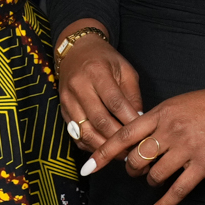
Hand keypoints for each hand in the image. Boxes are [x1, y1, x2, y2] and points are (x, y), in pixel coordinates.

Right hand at [56, 22, 142, 153]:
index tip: (142, 133)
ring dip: (104, 147)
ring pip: (85, 132)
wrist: (76, 51)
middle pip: (99, 120)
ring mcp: (67, 100)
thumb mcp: (124, 69)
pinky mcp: (62, 111)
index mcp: (96, 72)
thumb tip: (140, 121)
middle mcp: (79, 87)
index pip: (114, 102)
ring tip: (120, 154)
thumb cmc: (105, 60)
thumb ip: (132, 95)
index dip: (128, 120)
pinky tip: (104, 149)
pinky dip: (90, 146)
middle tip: (133, 149)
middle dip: (118, 139)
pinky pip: (76, 135)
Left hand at [87, 69, 204, 204]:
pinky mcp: (204, 165)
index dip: (102, 153)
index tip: (87, 168)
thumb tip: (138, 137)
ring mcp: (187, 149)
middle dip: (132, 169)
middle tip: (136, 170)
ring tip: (155, 178)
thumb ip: (159, 119)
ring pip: (154, 175)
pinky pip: (177, 191)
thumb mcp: (180, 103)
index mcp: (162, 113)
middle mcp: (171, 131)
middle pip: (136, 158)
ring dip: (150, 181)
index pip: (124, 135)